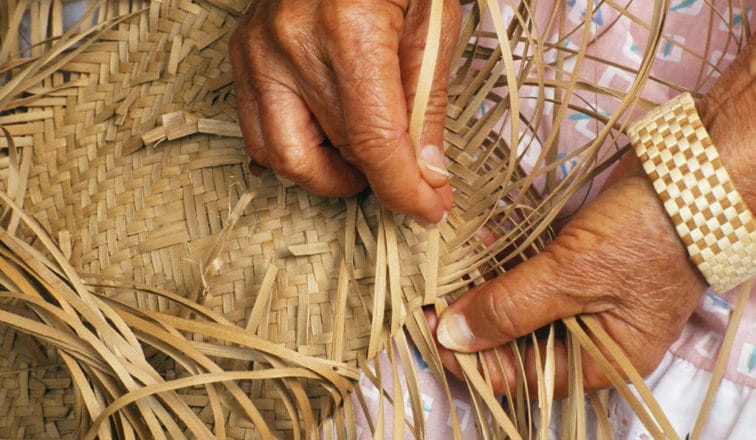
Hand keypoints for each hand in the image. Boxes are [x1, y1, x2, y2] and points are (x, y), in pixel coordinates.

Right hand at [229, 0, 459, 223]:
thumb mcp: (433, 25)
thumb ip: (427, 103)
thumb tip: (428, 173)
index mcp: (348, 30)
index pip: (371, 142)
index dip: (402, 189)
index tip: (427, 209)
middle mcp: (288, 44)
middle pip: (325, 156)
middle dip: (371, 182)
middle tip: (402, 175)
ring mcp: (256, 51)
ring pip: (280, 157)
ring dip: (327, 173)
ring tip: (363, 154)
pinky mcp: (243, 55)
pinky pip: (258, 132)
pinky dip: (295, 149)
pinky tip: (327, 137)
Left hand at [429, 40, 755, 396]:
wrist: (695, 173)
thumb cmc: (648, 235)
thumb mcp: (573, 277)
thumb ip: (509, 309)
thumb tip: (451, 338)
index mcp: (598, 361)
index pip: (517, 376)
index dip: (469, 357)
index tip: (428, 325)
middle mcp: (587, 336)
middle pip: (512, 341)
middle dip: (469, 317)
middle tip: (428, 289)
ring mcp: (580, 297)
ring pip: (514, 303)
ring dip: (480, 284)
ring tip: (444, 264)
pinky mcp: (574, 262)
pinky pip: (526, 271)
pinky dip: (500, 260)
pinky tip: (476, 242)